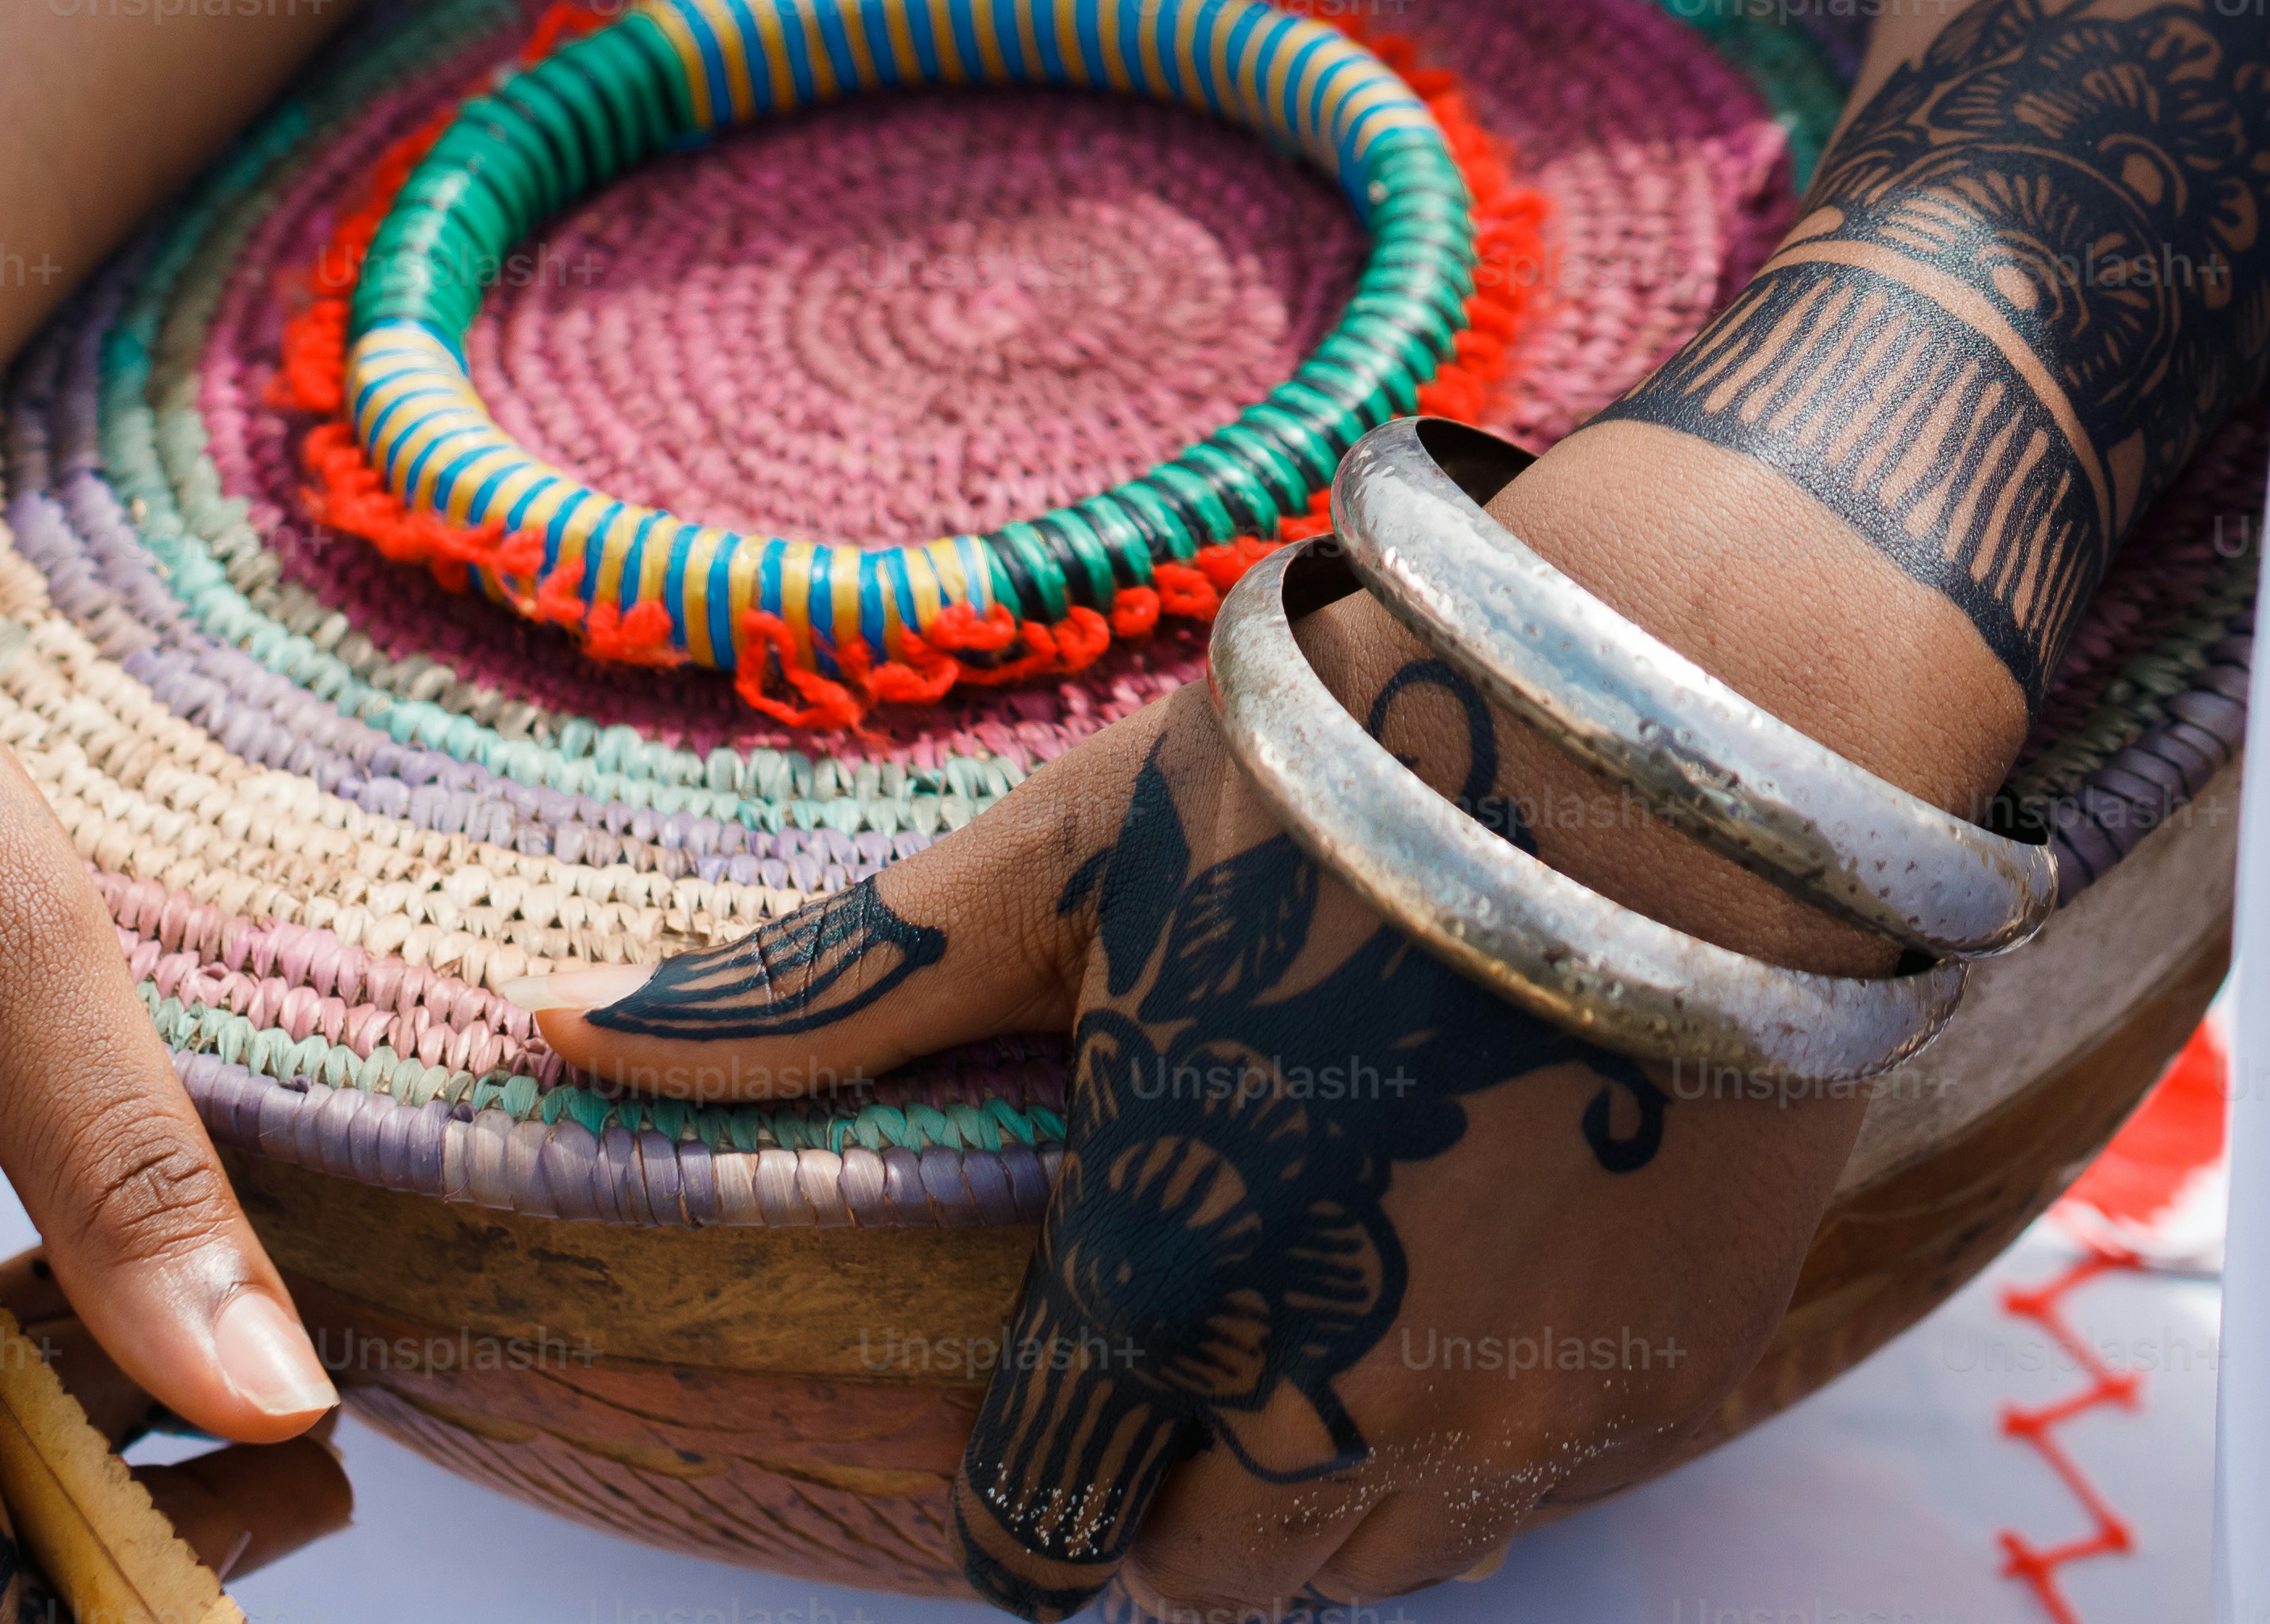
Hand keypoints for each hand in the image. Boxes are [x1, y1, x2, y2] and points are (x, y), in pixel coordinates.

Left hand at [535, 563, 1914, 1617]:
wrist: (1704, 731)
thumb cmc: (1356, 765)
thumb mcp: (1068, 857)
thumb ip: (831, 995)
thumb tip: (565, 1039)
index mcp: (1158, 1292)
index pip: (1035, 1533)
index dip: (1029, 1460)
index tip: (1061, 1355)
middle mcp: (1340, 1405)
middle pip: (1213, 1582)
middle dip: (1178, 1487)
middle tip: (1194, 1321)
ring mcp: (1529, 1412)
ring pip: (1382, 1559)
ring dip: (1330, 1485)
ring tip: (1334, 1297)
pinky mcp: (1669, 1380)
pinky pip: (1535, 1498)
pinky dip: (1486, 1439)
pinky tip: (1472, 1271)